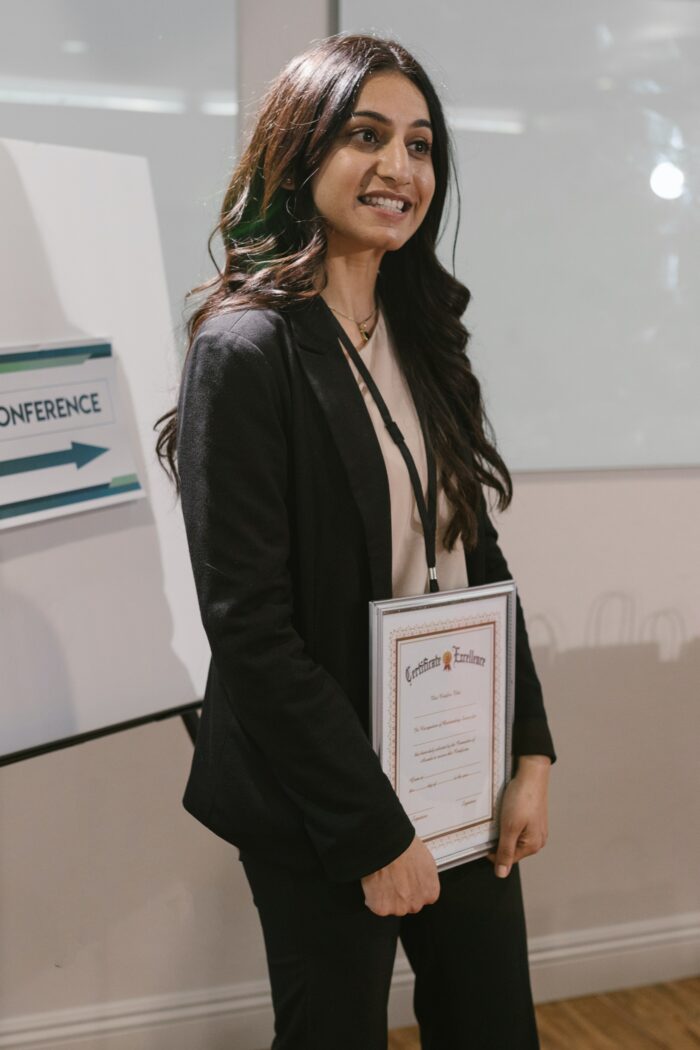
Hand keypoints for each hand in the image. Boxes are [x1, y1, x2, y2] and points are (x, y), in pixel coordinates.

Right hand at [361, 835, 439, 915]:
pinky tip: (375, 882)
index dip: (411, 888)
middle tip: (393, 878)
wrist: (388, 846)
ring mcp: (399, 908)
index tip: (406, 881)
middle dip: (400, 894)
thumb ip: (423, 877)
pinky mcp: (382, 908)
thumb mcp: (425, 861)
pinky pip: (375, 905)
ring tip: (382, 877)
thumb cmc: (405, 848)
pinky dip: (372, 897)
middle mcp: (416, 903)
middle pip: (407, 904)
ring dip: (386, 896)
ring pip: (391, 906)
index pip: (422, 898)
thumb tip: (417, 876)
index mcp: (430, 892)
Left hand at [487, 755, 550, 877]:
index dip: (493, 852)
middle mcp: (537, 840)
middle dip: (498, 840)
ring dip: (503, 830)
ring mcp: (535, 829)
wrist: (531, 773)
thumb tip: (502, 874)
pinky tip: (505, 811)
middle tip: (491, 826)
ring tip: (500, 817)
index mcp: (533, 845)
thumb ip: (505, 851)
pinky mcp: (532, 818)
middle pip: (510, 849)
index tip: (482, 840)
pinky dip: (508, 821)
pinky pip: (517, 827)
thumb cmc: (523, 798)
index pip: (507, 859)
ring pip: (513, 837)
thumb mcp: (510, 827)